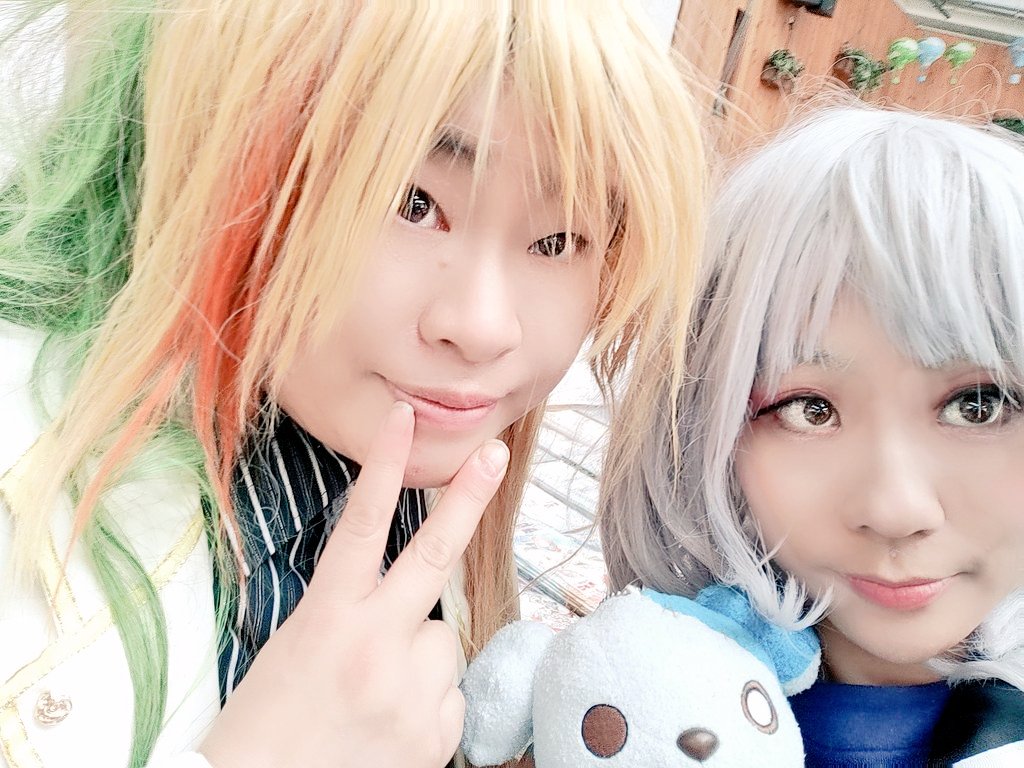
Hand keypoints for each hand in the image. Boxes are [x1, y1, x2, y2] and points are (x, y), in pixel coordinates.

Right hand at [200, 401, 509, 767]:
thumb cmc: (265, 723)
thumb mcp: (296, 649)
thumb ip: (355, 614)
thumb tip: (410, 606)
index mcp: (326, 618)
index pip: (361, 525)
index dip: (384, 465)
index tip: (402, 418)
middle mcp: (373, 645)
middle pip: (432, 556)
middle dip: (467, 499)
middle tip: (495, 453)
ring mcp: (409, 690)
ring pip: (441, 638)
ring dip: (419, 654)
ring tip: (375, 692)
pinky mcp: (434, 732)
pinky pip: (448, 692)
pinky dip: (426, 701)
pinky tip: (388, 724)